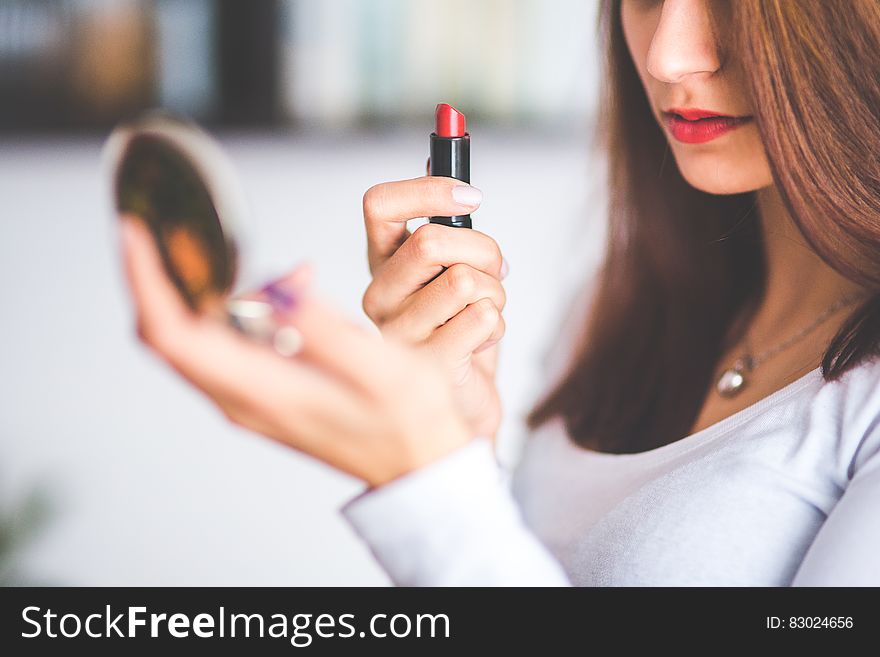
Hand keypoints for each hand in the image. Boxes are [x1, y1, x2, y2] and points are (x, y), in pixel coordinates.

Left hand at [119, 216, 471, 487]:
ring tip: (256, 260)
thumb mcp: (382, 371)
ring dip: (204, 289)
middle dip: (158, 276)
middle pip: (169, 334)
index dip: (147, 280)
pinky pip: (225, 345)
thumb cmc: (409, 422)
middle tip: (167, 228)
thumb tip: (276, 287)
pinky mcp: (262, 394)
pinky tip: (289, 289)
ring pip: (193, 338)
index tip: (135, 233)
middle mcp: (242, 399)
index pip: (174, 334)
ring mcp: (249, 400)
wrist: (418, 465)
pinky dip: (238, 306)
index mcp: (262, 391)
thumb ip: (325, 330)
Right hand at [361, 176, 506, 439]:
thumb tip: (447, 158)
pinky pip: (484, 319)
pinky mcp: (426, 367)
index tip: (473, 197)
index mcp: (382, 263)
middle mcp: (378, 295)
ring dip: (496, 294)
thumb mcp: (454, 267)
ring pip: (466, 281)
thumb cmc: (460, 328)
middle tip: (494, 272)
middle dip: (485, 251)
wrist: (464, 401)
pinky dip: (498, 326)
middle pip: (432, 241)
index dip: (428, 189)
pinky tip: (481, 342)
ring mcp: (397, 334)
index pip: (379, 204)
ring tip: (484, 313)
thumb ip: (447, 222)